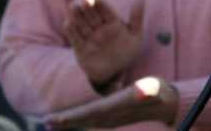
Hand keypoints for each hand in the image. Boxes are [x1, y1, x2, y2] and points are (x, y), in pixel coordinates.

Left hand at [45, 76, 178, 128]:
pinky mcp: (110, 116)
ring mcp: (110, 118)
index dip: (73, 116)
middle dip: (64, 120)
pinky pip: (89, 118)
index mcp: (117, 106)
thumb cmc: (160, 93)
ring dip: (67, 121)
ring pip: (84, 120)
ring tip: (49, 121)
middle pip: (83, 119)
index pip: (91, 112)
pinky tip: (67, 118)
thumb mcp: (154, 89)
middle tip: (44, 121)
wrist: (165, 104)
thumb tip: (141, 92)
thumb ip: (148, 91)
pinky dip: (76, 118)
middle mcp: (111, 116)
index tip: (57, 118)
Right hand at [62, 0, 144, 86]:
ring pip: (82, 24)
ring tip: (73, 6)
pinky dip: (71, 32)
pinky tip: (67, 23)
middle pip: (93, 15)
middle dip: (89, 7)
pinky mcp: (81, 48)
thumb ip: (137, 18)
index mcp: (113, 23)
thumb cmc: (126, 51)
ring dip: (77, 16)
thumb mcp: (135, 35)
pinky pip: (75, 39)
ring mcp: (90, 37)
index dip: (103, 5)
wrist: (115, 71)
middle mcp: (100, 28)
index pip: (107, 12)